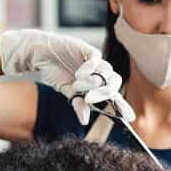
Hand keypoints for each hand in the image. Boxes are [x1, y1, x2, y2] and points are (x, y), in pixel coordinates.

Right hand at [0, 29, 133, 124]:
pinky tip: (79, 73)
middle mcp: (99, 72)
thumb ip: (78, 103)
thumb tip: (85, 121)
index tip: (130, 117)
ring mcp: (94, 61)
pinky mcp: (86, 49)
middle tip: (89, 98)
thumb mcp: (66, 92)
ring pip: (106, 71)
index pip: (114, 95)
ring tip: (77, 85)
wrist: (41, 54)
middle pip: (115, 82)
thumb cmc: (55, 71)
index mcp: (97, 84)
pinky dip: (89, 67)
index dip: (123, 105)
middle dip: (105, 92)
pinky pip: (96, 58)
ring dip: (92, 82)